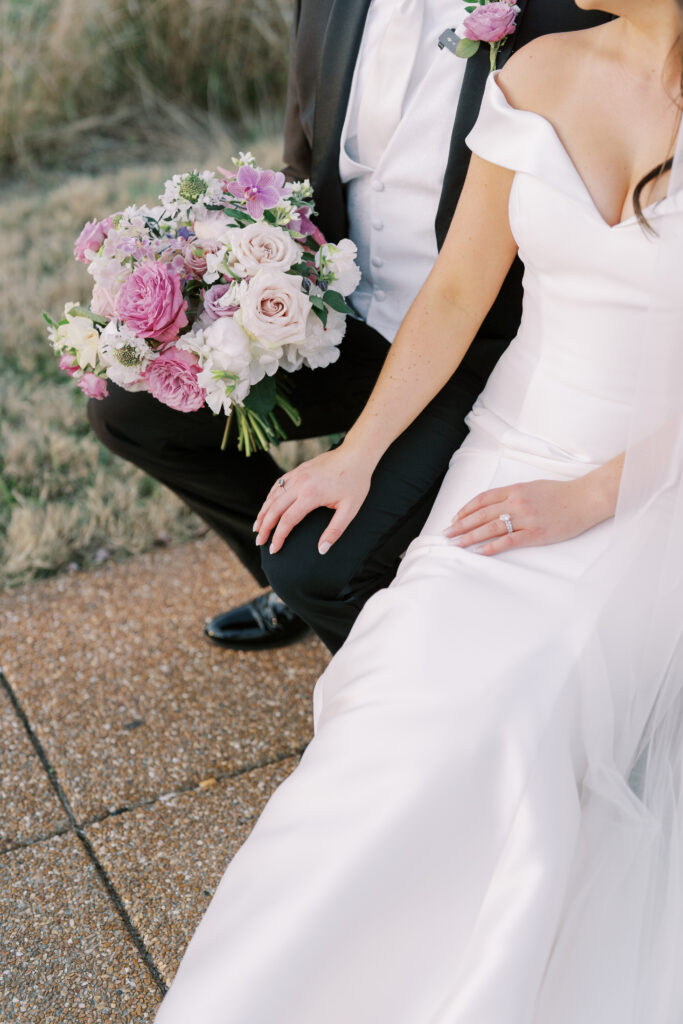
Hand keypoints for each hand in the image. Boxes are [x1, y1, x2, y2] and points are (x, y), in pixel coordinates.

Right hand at [254, 446, 372, 554]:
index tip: (274, 549)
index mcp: (311, 495)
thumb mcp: (350, 510)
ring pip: (273, 496)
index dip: (279, 537)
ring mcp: (297, 475)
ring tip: (257, 527)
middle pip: (274, 509)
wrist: (356, 454)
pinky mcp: (298, 470)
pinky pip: (278, 485)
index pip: (287, 521)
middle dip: (265, 527)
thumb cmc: (356, 482)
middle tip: (259, 542)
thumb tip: (322, 550)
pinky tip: (267, 506)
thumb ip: (334, 531)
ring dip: (263, 512)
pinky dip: (269, 497)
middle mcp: (299, 484)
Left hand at [443, 477, 607, 555]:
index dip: (465, 510)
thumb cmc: (560, 493)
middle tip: (447, 534)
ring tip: (457, 544)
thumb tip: (493, 505)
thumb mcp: (532, 487)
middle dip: (461, 525)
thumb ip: (513, 495)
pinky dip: (492, 547)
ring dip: (471, 537)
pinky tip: (480, 552)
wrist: (585, 498)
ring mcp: (526, 518)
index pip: (482, 500)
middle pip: (481, 515)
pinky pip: (509, 541)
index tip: (454, 518)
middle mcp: (517, 502)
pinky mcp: (536, 533)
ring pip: (491, 528)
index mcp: (515, 490)